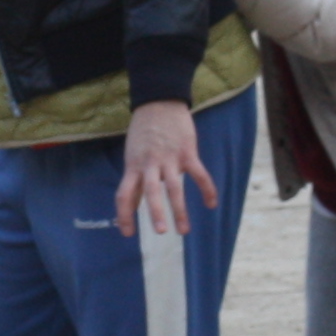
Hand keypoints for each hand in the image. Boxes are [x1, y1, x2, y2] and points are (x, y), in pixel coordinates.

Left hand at [112, 98, 219, 236]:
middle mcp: (150, 164)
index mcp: (134, 166)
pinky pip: (199, 174)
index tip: (127, 233)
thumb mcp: (132, 154)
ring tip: (184, 230)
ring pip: (174, 187)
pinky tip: (211, 204)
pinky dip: (206, 189)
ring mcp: (169, 158)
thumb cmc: (144, 131)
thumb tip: (133, 202)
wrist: (159, 102)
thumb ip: (135, 177)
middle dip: (156, 213)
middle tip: (161, 232)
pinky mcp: (187, 152)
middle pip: (150, 191)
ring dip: (179, 209)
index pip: (124, 194)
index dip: (124, 215)